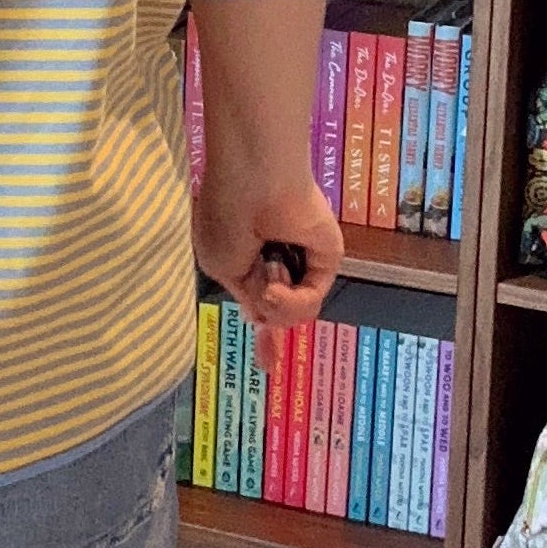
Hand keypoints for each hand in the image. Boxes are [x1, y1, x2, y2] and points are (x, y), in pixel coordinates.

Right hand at [192, 165, 340, 376]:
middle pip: (280, 311)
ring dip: (274, 303)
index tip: (268, 366)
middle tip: (263, 307)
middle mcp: (278, 260)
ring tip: (264, 277)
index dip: (265, 335)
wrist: (252, 181)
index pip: (261, 303)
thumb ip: (246, 297)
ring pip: (295, 311)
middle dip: (269, 321)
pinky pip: (313, 298)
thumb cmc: (225, 216)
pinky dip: (292, 298)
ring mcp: (303, 260)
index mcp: (250, 258)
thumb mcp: (221, 267)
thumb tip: (262, 318)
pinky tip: (274, 282)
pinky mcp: (326, 257)